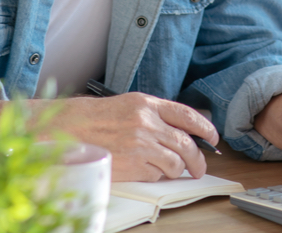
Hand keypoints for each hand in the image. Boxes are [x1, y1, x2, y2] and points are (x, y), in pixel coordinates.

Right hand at [19, 93, 219, 181]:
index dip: (206, 128)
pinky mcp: (133, 165)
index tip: (213, 138)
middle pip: (186, 144)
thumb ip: (156, 115)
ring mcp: (141, 145)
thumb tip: (182, 132)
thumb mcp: (130, 105)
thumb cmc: (96, 118)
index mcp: (148, 104)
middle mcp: (147, 123)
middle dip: (198, 160)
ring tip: (169, 170)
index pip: (188, 116)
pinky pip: (156, 175)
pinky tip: (143, 169)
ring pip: (175, 164)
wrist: (68, 130)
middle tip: (199, 167)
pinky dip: (154, 176)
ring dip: (176, 170)